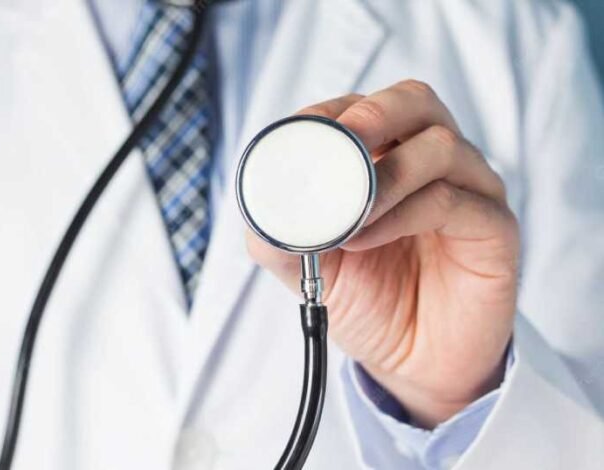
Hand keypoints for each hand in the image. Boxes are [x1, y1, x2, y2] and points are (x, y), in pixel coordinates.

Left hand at [247, 80, 518, 427]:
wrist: (411, 362)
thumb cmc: (367, 300)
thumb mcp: (308, 265)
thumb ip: (281, 232)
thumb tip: (258, 203)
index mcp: (388, 158)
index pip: (364, 108)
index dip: (332, 112)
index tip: (300, 133)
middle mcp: (432, 164)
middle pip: (415, 101)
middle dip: (373, 115)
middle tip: (341, 143)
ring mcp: (469, 190)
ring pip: (439, 146)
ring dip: (386, 176)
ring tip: (348, 218)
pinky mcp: (494, 228)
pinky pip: (454, 201)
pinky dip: (403, 213)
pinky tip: (366, 239)